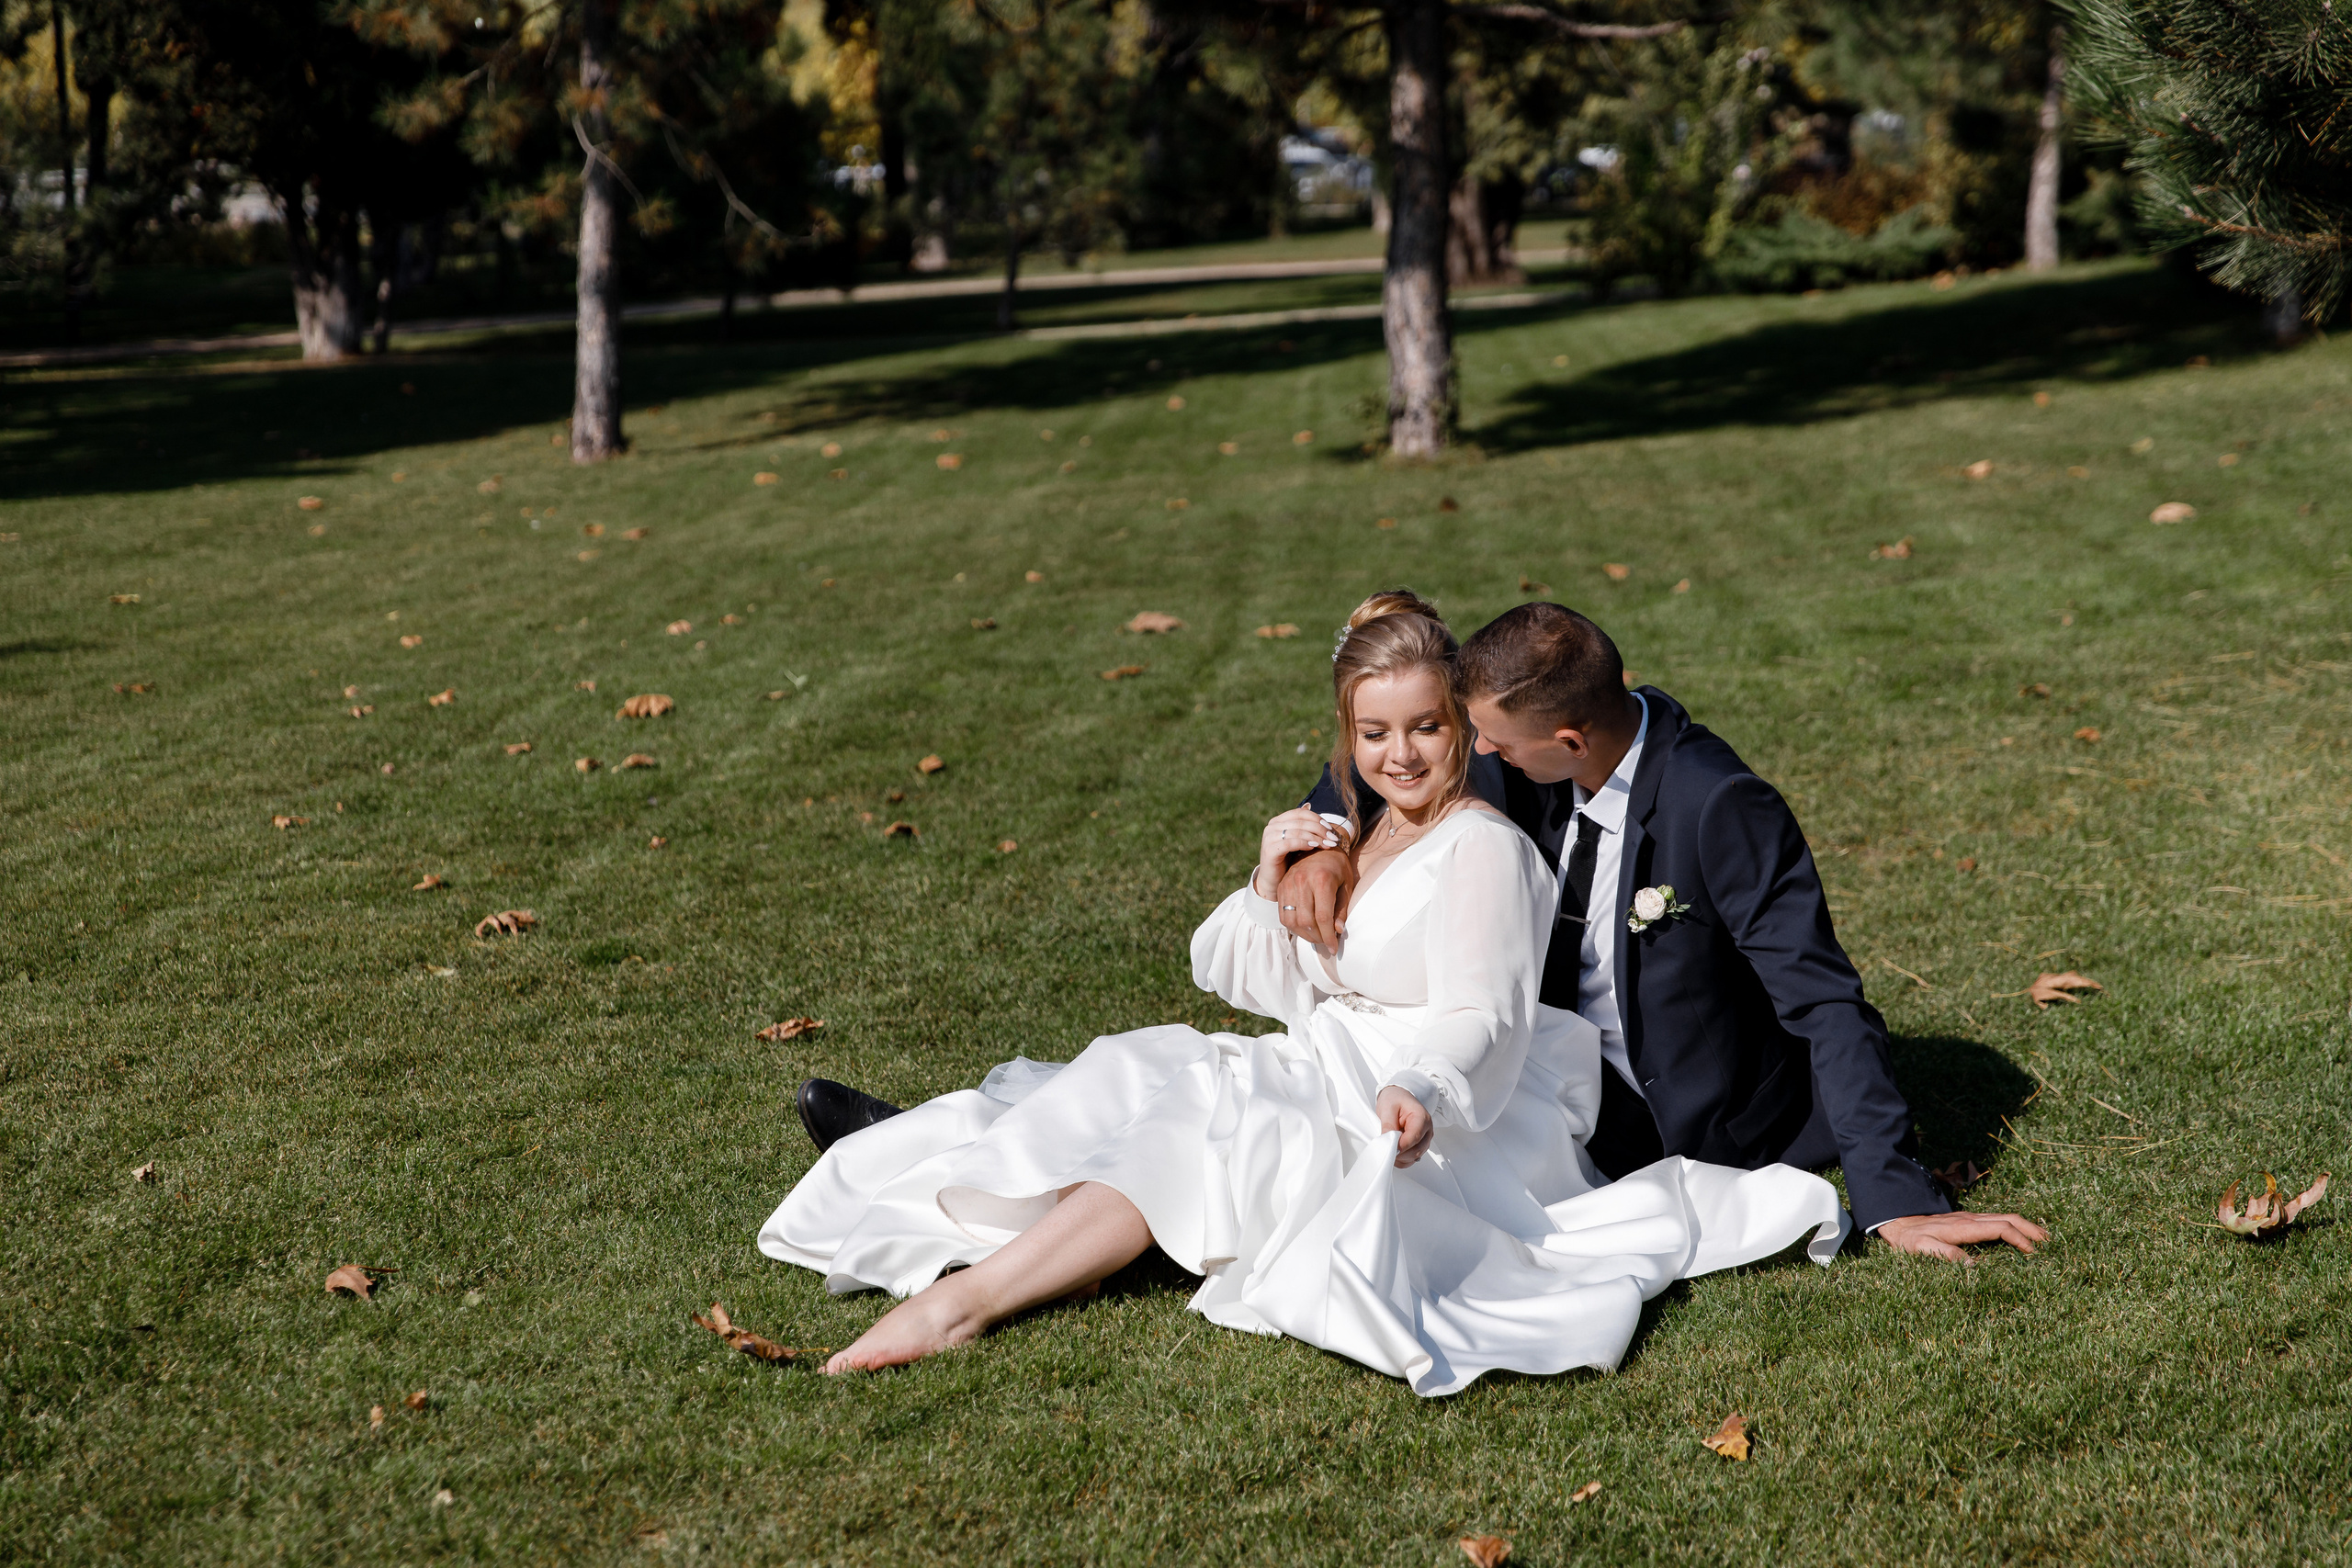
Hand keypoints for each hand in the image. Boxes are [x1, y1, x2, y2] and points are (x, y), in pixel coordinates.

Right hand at [1256, 808, 1341, 902]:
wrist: (1274, 882)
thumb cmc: (1288, 861)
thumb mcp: (1297, 840)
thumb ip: (1303, 826)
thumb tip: (1309, 805)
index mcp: (1278, 821)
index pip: (1301, 813)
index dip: (1318, 819)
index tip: (1331, 830)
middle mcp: (1272, 826)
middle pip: (1301, 821)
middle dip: (1320, 829)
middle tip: (1334, 839)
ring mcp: (1269, 837)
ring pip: (1297, 831)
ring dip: (1316, 837)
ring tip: (1328, 845)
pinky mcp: (1269, 850)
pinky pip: (1290, 843)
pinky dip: (1304, 843)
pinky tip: (1314, 847)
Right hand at [1274, 845, 1355, 946]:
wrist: (1319, 848)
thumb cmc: (1337, 867)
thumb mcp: (1346, 885)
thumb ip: (1342, 909)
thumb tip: (1338, 931)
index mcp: (1322, 879)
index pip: (1323, 917)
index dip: (1328, 936)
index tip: (1334, 948)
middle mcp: (1302, 881)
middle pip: (1306, 921)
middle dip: (1317, 938)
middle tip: (1326, 943)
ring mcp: (1289, 884)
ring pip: (1292, 921)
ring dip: (1304, 935)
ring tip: (1316, 938)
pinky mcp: (1281, 887)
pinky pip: (1283, 915)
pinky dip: (1293, 926)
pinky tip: (1304, 929)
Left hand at [1376, 1085, 1432, 1168]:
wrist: (1398, 1096)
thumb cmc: (1395, 1099)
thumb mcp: (1387, 1108)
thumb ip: (1388, 1126)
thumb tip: (1387, 1142)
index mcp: (1422, 1118)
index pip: (1414, 1137)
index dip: (1400, 1146)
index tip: (1388, 1147)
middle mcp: (1427, 1130)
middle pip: (1417, 1150)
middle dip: (1400, 1153)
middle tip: (1385, 1147)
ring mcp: (1424, 1139)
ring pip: (1415, 1157)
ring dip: (1401, 1157)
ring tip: (1389, 1146)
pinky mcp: (1419, 1145)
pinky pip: (1412, 1158)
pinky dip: (1402, 1159)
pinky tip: (1394, 1151)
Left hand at [1875, 1209, 2047, 1263]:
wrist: (1898, 1223)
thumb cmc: (1910, 1240)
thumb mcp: (1922, 1249)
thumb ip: (1946, 1255)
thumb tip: (1973, 1267)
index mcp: (1964, 1227)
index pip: (2000, 1228)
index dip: (2019, 1239)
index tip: (2034, 1253)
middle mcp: (1971, 1219)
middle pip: (2009, 1218)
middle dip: (2032, 1229)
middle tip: (2052, 1244)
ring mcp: (1971, 1218)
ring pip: (2006, 1217)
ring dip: (2027, 1226)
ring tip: (2044, 1240)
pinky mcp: (1970, 1221)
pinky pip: (1998, 1220)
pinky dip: (2015, 1226)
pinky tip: (2022, 1236)